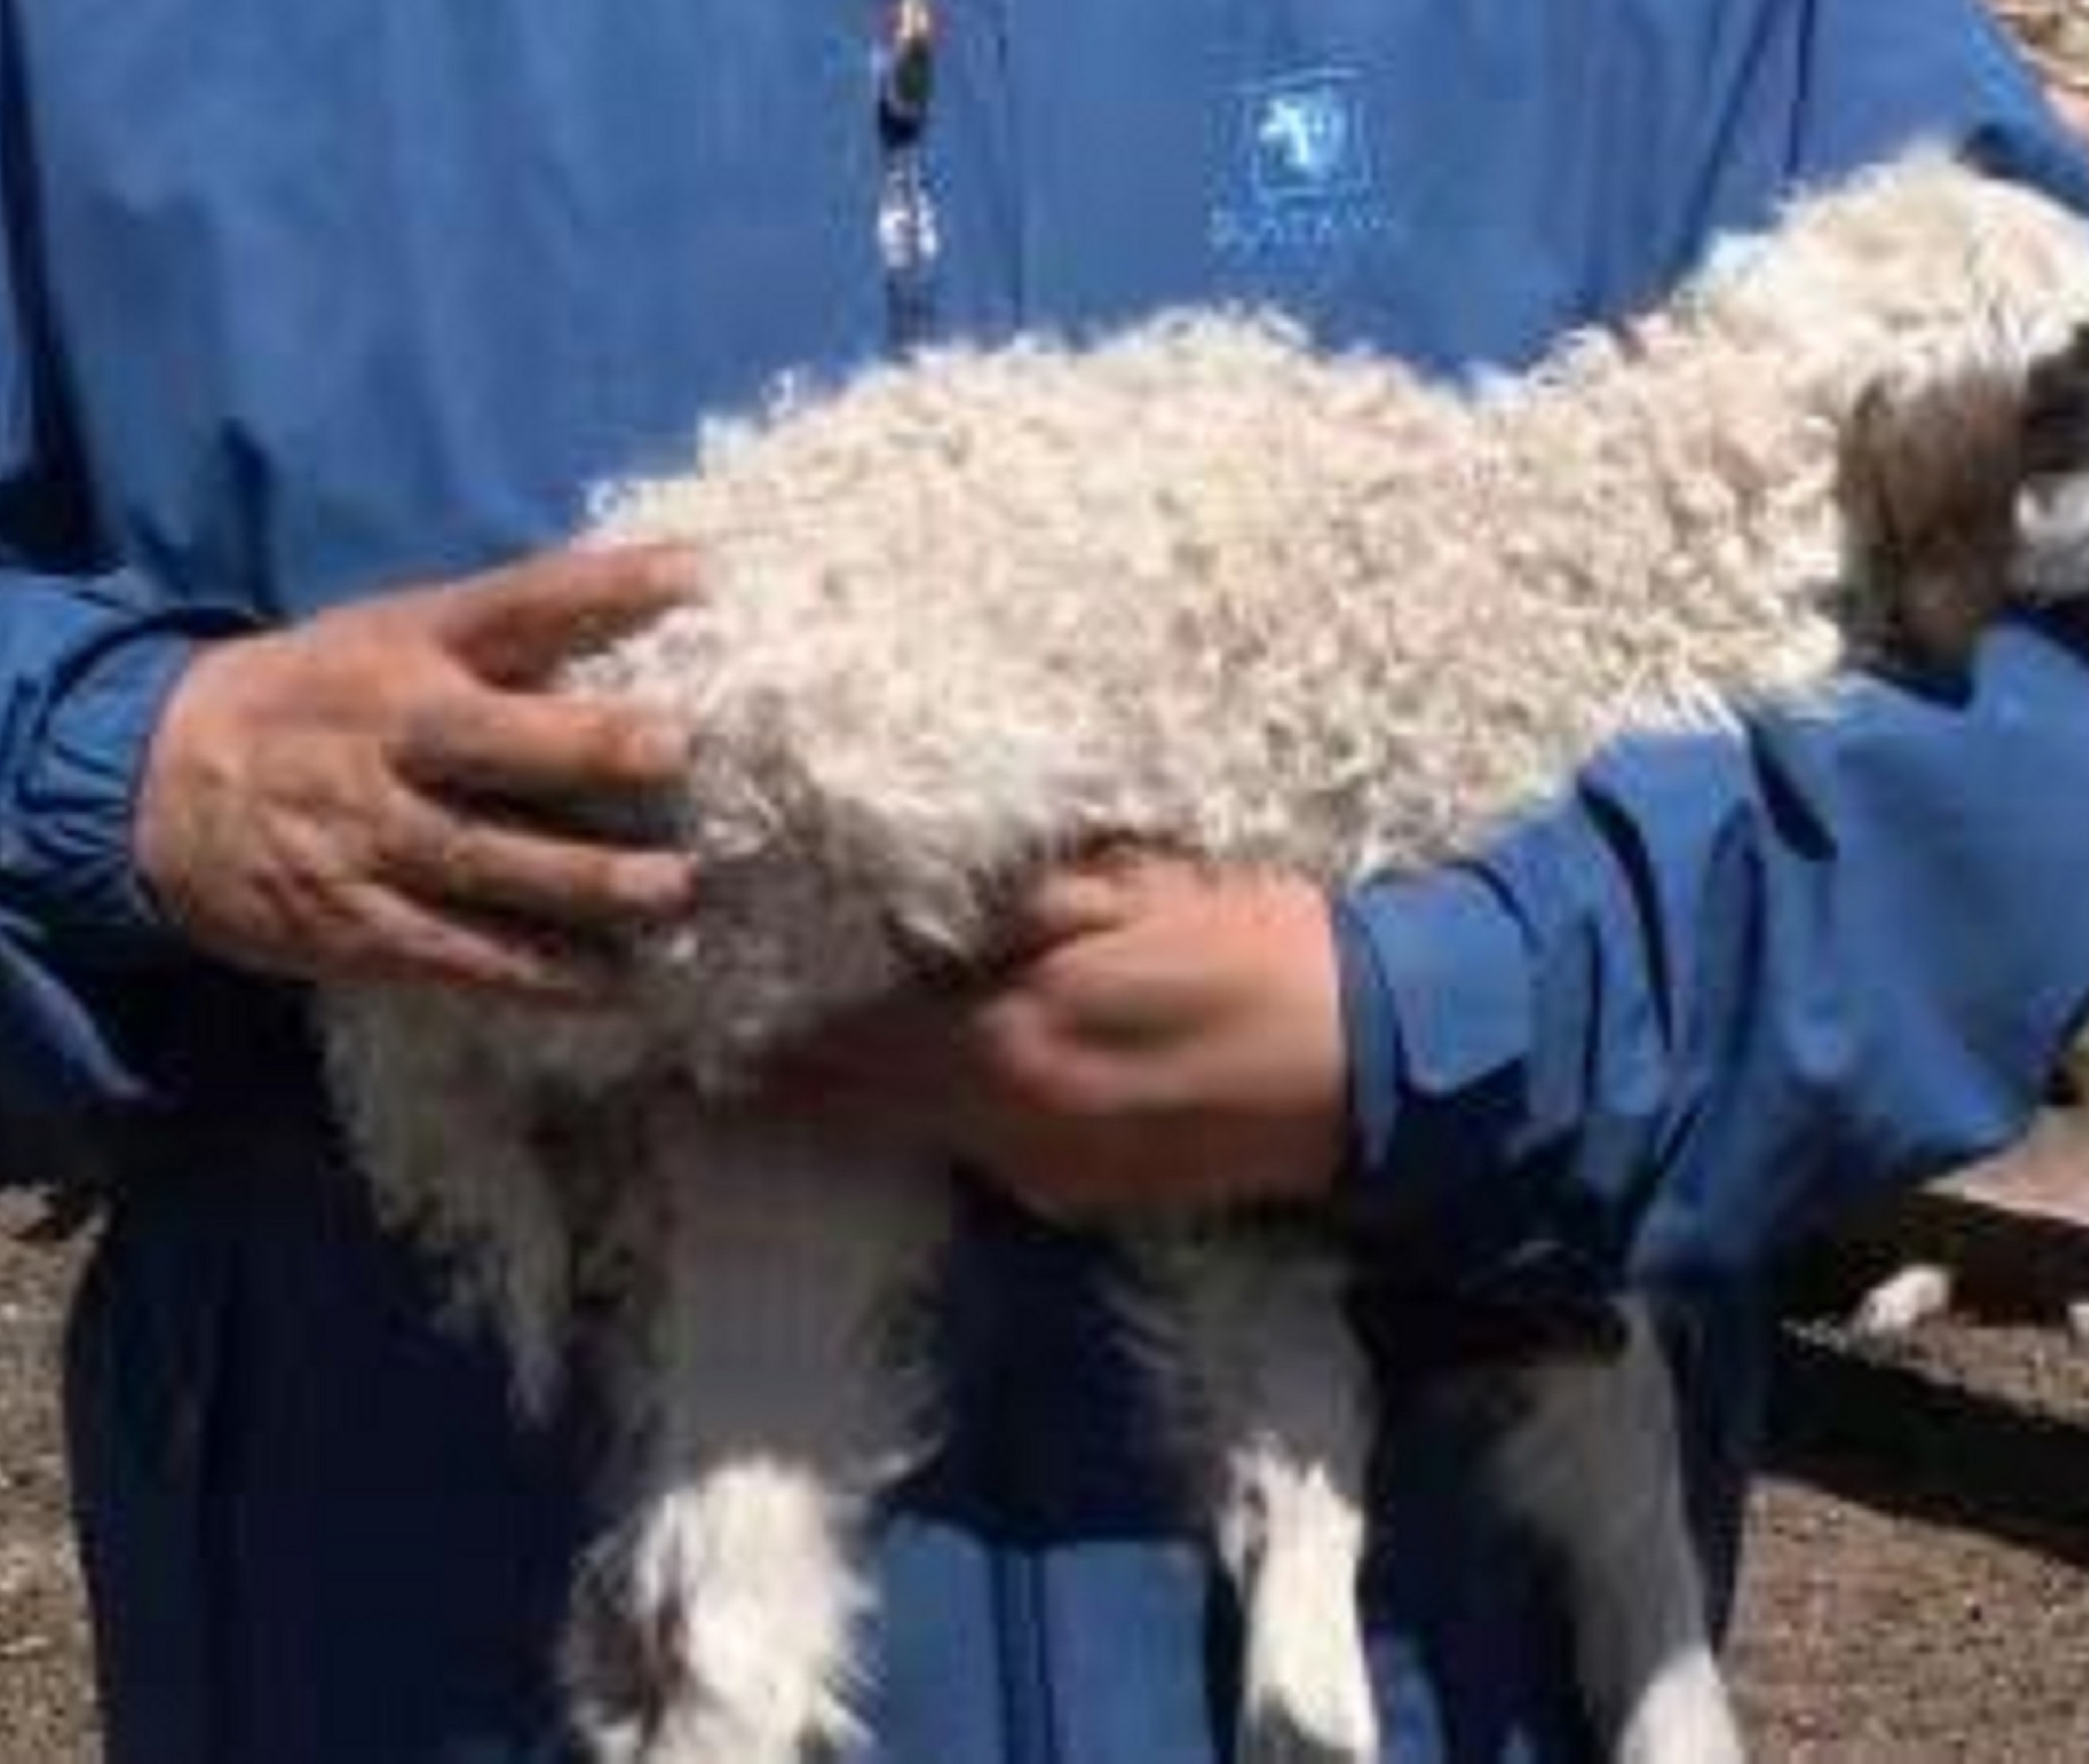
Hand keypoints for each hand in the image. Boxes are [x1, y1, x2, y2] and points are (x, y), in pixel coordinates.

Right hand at [129, 543, 697, 1001]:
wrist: (158, 783)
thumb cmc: (319, 694)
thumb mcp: (393, 632)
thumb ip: (504, 631)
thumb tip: (656, 603)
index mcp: (406, 645)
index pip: (514, 601)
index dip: (602, 585)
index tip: (696, 575)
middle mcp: (388, 736)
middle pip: (491, 740)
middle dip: (582, 746)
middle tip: (676, 751)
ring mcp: (367, 836)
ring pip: (482, 861)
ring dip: (583, 879)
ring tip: (675, 889)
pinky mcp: (353, 923)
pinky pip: (456, 955)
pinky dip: (534, 974)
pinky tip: (612, 985)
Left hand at [758, 853, 1349, 1221]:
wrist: (1375, 1064)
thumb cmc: (1265, 947)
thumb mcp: (1139, 891)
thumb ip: (1024, 899)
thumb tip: (919, 892)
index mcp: (1010, 1032)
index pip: (848, 1029)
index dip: (776, 1006)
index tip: (713, 978)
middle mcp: (1002, 1120)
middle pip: (853, 1099)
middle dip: (787, 1065)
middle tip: (723, 1031)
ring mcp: (1039, 1172)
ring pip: (908, 1131)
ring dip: (855, 1095)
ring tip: (799, 1051)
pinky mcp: (1078, 1196)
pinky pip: (974, 1150)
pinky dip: (937, 1114)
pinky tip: (938, 1075)